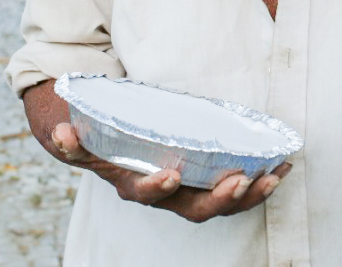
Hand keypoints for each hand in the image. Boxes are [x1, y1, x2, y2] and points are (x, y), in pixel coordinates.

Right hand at [50, 122, 290, 222]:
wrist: (103, 138)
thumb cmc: (93, 135)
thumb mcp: (75, 135)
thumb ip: (67, 138)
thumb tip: (60, 133)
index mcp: (132, 183)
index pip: (145, 194)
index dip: (158, 188)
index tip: (171, 174)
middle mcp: (163, 193)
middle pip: (194, 208)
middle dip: (219, 198)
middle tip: (240, 179)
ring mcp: (187, 189)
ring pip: (220, 203)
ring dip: (248, 194)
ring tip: (272, 176)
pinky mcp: (205, 178)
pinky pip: (233, 188)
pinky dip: (258, 181)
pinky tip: (281, 167)